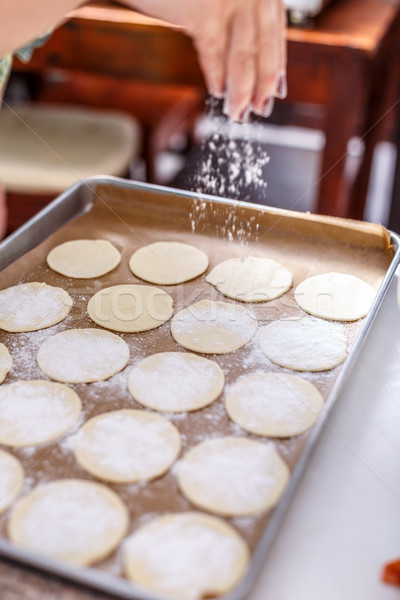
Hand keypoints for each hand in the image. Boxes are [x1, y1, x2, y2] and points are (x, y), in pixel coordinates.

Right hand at [128, 0, 286, 120]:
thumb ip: (233, 15)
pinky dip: (216, 76)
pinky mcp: (204, 12)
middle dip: (264, 83)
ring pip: (243, 55)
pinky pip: (214, 53)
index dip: (276, 63)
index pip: (275, 30)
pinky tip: (217, 92)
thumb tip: (239, 59)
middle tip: (262, 109)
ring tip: (237, 112)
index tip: (277, 90)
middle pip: (265, 45)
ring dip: (241, 90)